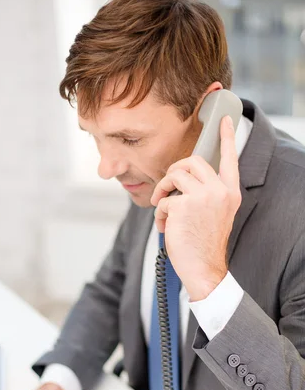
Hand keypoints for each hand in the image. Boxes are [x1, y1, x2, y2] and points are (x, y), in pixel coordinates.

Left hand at [151, 115, 241, 301]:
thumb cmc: (204, 244)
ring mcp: (202, 197)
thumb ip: (207, 194)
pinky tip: (165, 228)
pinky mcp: (183, 206)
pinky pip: (163, 199)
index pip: (230, 159)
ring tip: (163, 208)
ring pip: (174, 175)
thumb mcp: (215, 214)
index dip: (227, 138)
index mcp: (230, 192)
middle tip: (167, 185)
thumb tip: (183, 178)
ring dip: (162, 190)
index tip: (226, 121)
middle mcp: (219, 191)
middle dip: (174, 169)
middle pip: (193, 161)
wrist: (204, 268)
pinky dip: (159, 213)